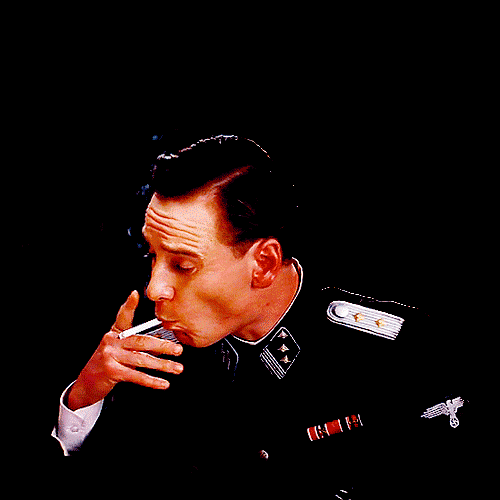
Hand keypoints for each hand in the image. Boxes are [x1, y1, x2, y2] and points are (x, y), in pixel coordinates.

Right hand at [67, 290, 182, 410]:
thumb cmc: (106, 364)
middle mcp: (111, 341)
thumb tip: (160, 339)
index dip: (129, 305)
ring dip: (163, 365)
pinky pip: (136, 376)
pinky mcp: (111, 371)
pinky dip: (152, 381)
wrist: (86, 385)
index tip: (136, 294)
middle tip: (179, 350)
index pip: (123, 316)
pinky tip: (163, 383)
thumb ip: (138, 344)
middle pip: (142, 341)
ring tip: (177, 368)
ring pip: (142, 359)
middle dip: (163, 346)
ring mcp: (110, 356)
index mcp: (114, 333)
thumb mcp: (120, 350)